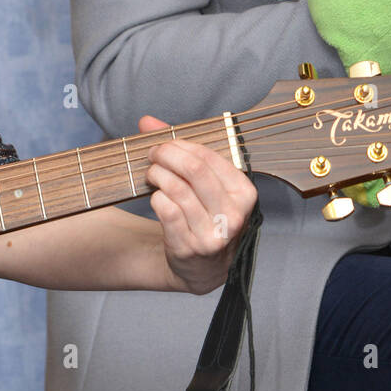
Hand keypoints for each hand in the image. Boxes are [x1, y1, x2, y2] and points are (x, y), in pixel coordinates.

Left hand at [139, 115, 258, 294]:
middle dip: (167, 155)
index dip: (182, 145)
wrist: (204, 269)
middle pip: (194, 170)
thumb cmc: (206, 216)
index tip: (165, 143)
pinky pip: (167, 211)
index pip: (210, 157)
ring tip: (152, 173)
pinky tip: (156, 196)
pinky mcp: (190, 248)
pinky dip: (157, 198)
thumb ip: (180, 150)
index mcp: (245, 194)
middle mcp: (234, 215)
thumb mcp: (207, 185)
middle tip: (153, 153)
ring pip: (177, 190)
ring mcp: (213, 234)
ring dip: (158, 175)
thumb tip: (146, 121)